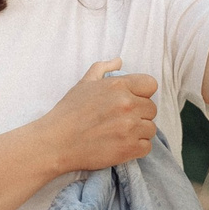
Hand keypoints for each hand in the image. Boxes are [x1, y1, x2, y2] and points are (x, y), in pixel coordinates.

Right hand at [42, 57, 156, 172]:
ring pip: (150, 128)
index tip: (131, 101)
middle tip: (121, 120)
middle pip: (151, 108)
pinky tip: (121, 145)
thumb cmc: (68, 112)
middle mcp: (127, 105)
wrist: (56, 142)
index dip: (142, 93)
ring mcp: (129, 127)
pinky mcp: (129, 148)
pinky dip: (136, 148)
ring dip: (139, 131)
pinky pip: (147, 146)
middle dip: (139, 114)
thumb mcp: (83, 84)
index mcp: (118, 86)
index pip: (151, 85)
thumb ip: (102, 68)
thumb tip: (119, 61)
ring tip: (120, 133)